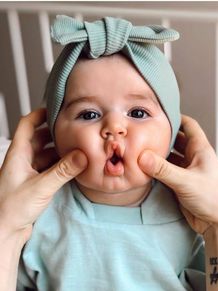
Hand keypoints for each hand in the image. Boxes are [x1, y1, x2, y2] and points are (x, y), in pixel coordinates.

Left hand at [0, 108, 86, 241]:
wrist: (4, 232)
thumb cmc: (12, 208)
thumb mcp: (41, 186)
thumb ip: (63, 171)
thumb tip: (83, 156)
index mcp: (18, 154)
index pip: (27, 124)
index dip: (40, 114)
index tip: (57, 109)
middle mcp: (22, 160)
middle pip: (39, 137)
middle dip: (55, 133)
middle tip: (73, 130)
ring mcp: (28, 171)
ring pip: (45, 153)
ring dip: (58, 150)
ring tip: (75, 147)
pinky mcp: (34, 182)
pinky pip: (48, 166)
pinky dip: (59, 164)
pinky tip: (70, 165)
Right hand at [138, 115, 217, 234]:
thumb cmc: (215, 198)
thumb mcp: (187, 181)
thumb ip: (164, 169)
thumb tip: (142, 157)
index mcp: (200, 149)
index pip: (189, 125)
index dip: (176, 117)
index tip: (159, 114)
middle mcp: (193, 158)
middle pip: (175, 141)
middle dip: (161, 137)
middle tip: (143, 133)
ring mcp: (186, 171)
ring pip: (169, 158)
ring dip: (157, 155)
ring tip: (140, 150)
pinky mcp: (180, 185)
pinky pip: (165, 173)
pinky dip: (156, 171)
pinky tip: (144, 170)